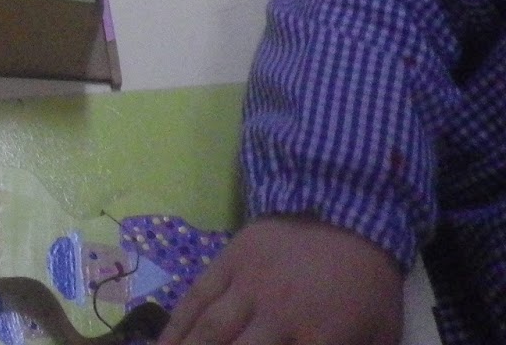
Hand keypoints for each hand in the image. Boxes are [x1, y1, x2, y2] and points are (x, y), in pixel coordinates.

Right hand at [159, 216, 402, 344]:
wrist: (346, 214)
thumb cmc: (365, 284)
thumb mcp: (381, 334)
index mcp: (320, 337)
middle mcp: (277, 315)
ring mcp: (247, 286)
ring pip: (210, 330)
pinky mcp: (228, 262)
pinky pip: (197, 297)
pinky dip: (177, 325)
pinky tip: (164, 344)